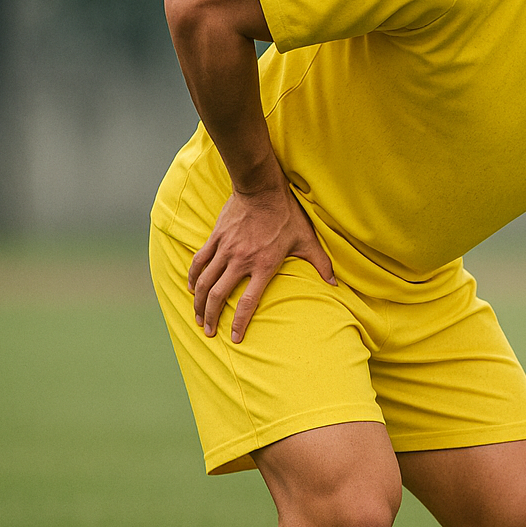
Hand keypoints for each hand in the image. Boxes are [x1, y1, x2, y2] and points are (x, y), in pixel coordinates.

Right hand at [188, 184, 334, 342]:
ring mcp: (226, 249)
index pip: (248, 302)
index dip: (239, 323)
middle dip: (210, 317)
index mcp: (263, 265)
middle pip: (218, 295)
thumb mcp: (306, 239)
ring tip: (197, 317)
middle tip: (208, 332)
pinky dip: (193, 277)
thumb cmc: (286, 215)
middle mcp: (241, 260)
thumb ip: (320, 263)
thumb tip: (334, 283)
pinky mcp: (215, 238)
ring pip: (204, 282)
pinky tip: (190, 288)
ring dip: (198, 302)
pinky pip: (199, 262)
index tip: (235, 338)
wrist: (261, 188)